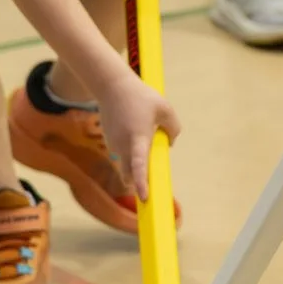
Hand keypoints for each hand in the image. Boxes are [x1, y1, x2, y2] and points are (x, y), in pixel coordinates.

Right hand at [99, 74, 180, 200]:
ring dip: (135, 161)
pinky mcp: (109, 141)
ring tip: (142, 135)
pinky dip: (129, 150)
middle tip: (148, 184)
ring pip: (126, 162)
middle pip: (130, 174)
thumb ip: (173, 128)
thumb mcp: (165, 108)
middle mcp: (123, 145)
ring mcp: (113, 144)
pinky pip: (122, 153)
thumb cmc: (141, 96)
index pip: (139, 164)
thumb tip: (169, 143)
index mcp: (138, 138)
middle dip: (138, 181)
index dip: (142, 182)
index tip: (144, 197)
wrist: (112, 86)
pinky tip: (133, 130)